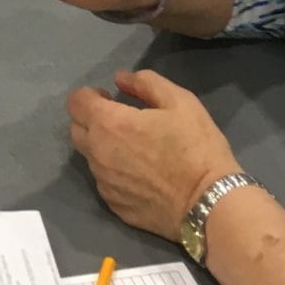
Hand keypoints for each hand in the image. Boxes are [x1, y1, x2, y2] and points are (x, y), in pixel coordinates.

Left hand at [68, 70, 241, 239]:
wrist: (208, 203)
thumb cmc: (196, 147)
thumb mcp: (180, 101)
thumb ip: (145, 83)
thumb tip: (120, 79)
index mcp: (109, 124)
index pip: (75, 102)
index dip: (90, 95)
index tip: (110, 98)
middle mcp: (97, 154)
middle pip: (76, 129)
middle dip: (91, 119)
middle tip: (120, 120)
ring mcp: (104, 183)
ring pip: (90, 157)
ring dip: (102, 147)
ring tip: (133, 149)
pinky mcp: (114, 205)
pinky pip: (104, 182)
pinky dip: (114, 172)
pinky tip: (140, 174)